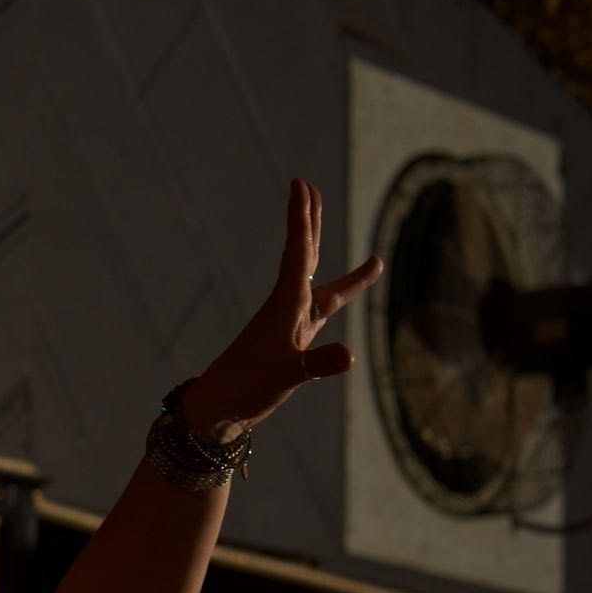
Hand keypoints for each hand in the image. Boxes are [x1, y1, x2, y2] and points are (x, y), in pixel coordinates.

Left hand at [179, 179, 385, 444]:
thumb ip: (318, 364)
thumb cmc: (247, 389)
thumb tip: (349, 357)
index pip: (298, 252)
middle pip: (304, 256)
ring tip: (371, 256)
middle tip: (310, 187)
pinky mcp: (293, 342)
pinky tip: (344, 293)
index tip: (301, 183)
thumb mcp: (287, 376)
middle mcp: (288, 308)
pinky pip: (320, 310)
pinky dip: (337, 296)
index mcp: (286, 305)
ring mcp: (291, 324)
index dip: (302, 218)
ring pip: (318, 283)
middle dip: (310, 223)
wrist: (220, 409)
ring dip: (336, 265)